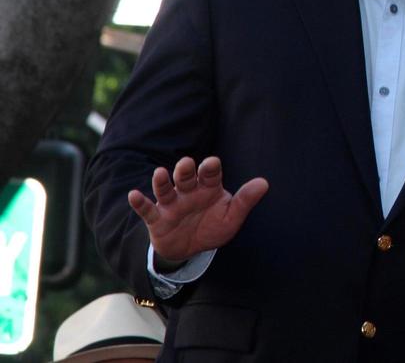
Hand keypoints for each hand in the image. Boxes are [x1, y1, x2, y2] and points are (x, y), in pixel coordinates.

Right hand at [127, 156, 267, 263]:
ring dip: (162, 182)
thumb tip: (264, 183)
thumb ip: (245, 200)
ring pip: (165, 189)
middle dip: (185, 170)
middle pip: (185, 177)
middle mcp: (189, 192)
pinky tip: (133, 195)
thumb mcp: (232, 217)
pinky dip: (140, 203)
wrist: (191, 249)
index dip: (210, 168)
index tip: (212, 163)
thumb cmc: (213, 227)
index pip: (210, 174)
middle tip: (186, 164)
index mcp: (209, 188)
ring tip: (159, 173)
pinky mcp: (157, 219)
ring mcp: (171, 204)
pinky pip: (147, 209)